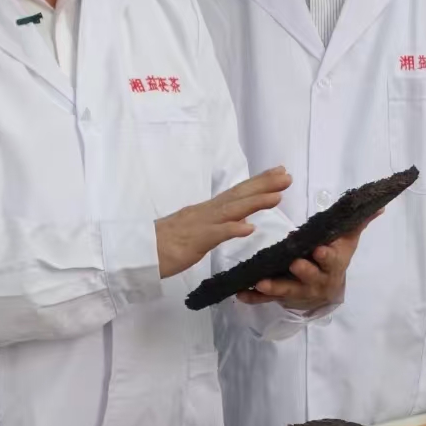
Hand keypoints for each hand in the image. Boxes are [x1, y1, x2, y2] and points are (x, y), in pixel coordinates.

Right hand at [155, 167, 291, 277]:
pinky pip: (214, 235)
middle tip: (287, 175)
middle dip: (263, 185)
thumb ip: (218, 225)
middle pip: (238, 196)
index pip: (236, 194)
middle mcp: (206, 212)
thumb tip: (241, 220)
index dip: (258, 184)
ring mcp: (200, 225)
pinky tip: (249, 228)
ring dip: (254, 202)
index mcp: (206, 211)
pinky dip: (232, 230)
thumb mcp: (196, 232)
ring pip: (231, 211)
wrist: (138, 252)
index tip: (278, 173)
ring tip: (277, 196)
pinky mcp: (193, 242)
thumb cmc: (163, 245)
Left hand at [237, 211, 376, 310]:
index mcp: (332, 265)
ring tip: (261, 282)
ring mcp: (298, 291)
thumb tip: (378, 203)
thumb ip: (357, 223)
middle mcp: (316, 280)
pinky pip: (266, 300)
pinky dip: (254, 298)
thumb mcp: (346, 241)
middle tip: (294, 264)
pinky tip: (240, 295)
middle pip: (310, 278)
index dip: (327, 257)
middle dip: (303, 271)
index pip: (332, 260)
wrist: (326, 291)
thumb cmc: (334, 259)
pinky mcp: (280, 298)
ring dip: (274, 287)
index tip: (319, 250)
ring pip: (287, 291)